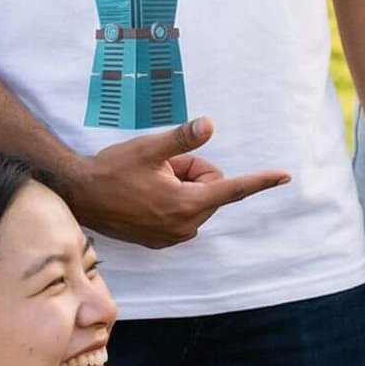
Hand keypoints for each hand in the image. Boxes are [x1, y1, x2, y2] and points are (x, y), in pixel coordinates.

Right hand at [65, 116, 289, 248]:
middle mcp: (184, 225)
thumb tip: (210, 125)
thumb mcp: (150, 148)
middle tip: (163, 166)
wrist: (79, 195)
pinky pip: (183, 213)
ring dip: (182, 185)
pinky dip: (173, 199)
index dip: (261, 180)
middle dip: (194, 172)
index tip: (285, 175)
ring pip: (197, 200)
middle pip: (211, 189)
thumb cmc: (113, 169)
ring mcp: (172, 236)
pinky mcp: (161, 240)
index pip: (233, 188)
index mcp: (185, 204)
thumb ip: (183, 138)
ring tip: (150, 180)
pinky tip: (146, 194)